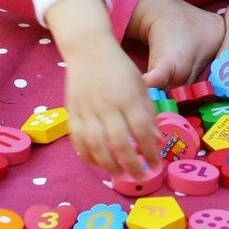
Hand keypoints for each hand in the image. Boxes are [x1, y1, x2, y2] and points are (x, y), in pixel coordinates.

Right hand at [46, 0, 159, 178]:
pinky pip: (77, 140)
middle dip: (132, 166)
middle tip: (140, 178)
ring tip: (119, 176)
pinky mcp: (71, 112)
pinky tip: (97, 164)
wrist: (89, 49)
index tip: (156, 166)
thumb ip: (148, 111)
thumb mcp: (139, 85)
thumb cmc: (119, 68)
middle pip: (120, 144)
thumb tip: (157, 139)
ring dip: (108, 166)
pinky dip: (87, 156)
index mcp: (129, 97)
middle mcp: (108, 105)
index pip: (142, 131)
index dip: (150, 152)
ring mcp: (87, 110)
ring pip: (97, 146)